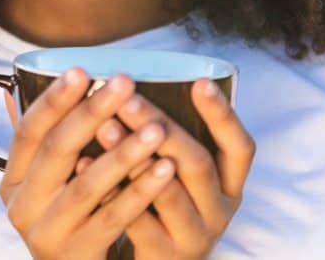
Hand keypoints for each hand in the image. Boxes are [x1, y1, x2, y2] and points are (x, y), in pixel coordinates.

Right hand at [0, 68, 176, 259]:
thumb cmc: (71, 216)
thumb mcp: (51, 182)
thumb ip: (45, 141)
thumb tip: (23, 84)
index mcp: (12, 181)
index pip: (28, 131)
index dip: (54, 100)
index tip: (82, 70)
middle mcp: (21, 206)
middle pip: (56, 151)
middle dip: (92, 113)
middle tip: (124, 83)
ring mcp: (46, 234)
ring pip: (87, 184)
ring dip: (124, 152)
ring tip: (156, 127)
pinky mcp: (76, 255)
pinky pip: (113, 217)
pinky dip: (140, 191)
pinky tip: (166, 168)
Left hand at [75, 78, 255, 259]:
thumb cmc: (160, 207)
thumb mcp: (179, 177)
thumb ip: (169, 141)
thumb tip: (130, 87)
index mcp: (228, 184)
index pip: (239, 148)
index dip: (222, 115)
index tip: (201, 82)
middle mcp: (218, 211)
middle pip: (197, 164)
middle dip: (161, 127)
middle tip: (128, 99)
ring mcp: (193, 237)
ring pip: (168, 193)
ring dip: (134, 156)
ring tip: (105, 125)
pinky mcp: (163, 256)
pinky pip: (136, 221)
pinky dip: (111, 190)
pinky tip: (85, 164)